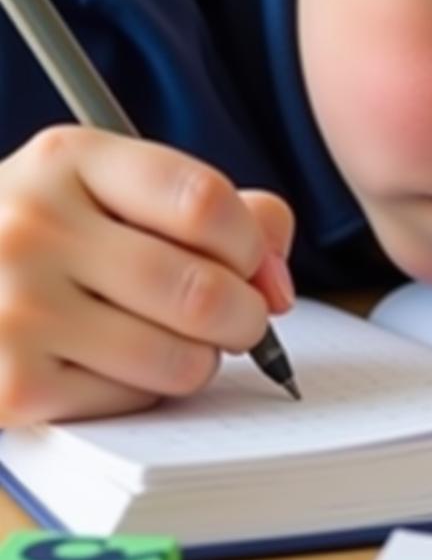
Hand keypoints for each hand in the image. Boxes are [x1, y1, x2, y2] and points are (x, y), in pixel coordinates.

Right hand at [0, 126, 294, 424]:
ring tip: (180, 340)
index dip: (253, 245)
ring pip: (181, 356)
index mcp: (69, 160)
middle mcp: (33, 226)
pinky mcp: (10, 386)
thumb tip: (277, 279)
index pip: (205, 203)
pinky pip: (137, 399)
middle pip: (204, 289)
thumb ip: (213, 211)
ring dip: (204, 358)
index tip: (256, 266)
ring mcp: (14, 308)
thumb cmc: (48, 238)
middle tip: (241, 320)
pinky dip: (150, 389)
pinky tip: (118, 363)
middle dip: (247, 316)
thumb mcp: (113, 192)